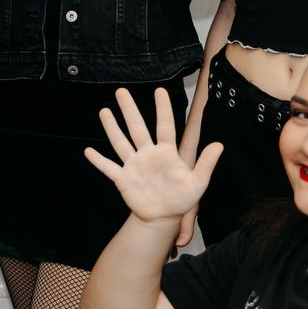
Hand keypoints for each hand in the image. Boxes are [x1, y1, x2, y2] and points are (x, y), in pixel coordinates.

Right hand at [84, 87, 223, 224]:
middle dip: (129, 109)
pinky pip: (109, 168)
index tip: (159, 91)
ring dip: (112, 128)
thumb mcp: (198, 182)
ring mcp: (134, 165)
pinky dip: (99, 161)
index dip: (163, 109)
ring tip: (104, 111)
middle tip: (121, 91)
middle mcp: (148, 154)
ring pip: (121, 143)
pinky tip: (88, 151)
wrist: (163, 217)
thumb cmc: (181, 198)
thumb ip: (206, 164)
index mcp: (166, 152)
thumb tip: (219, 145)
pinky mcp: (123, 179)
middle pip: (137, 128)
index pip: (165, 126)